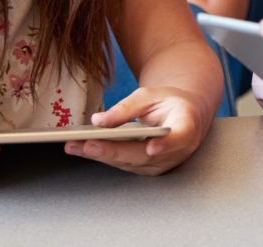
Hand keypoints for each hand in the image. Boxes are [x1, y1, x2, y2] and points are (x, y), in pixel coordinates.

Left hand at [65, 86, 209, 174]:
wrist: (183, 115)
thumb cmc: (169, 103)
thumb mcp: (151, 95)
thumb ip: (127, 108)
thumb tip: (99, 122)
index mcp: (187, 126)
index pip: (179, 138)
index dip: (166, 144)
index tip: (152, 147)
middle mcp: (178, 151)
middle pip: (145, 155)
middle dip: (114, 151)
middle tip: (88, 145)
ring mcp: (163, 163)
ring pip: (130, 162)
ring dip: (101, 156)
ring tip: (75, 145)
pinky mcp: (148, 168)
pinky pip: (124, 163)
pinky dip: (103, 156)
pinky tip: (82, 148)